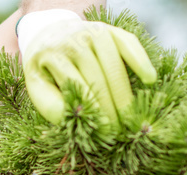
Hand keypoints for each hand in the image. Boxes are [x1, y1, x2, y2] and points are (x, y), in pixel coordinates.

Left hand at [17, 9, 156, 123]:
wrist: (48, 34)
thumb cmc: (45, 70)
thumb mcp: (37, 87)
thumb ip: (49, 104)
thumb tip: (68, 119)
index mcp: (53, 54)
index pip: (77, 86)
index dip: (91, 110)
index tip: (101, 132)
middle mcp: (74, 39)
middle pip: (97, 78)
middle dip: (109, 107)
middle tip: (119, 131)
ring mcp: (93, 31)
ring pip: (114, 65)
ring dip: (124, 93)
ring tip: (130, 117)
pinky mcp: (110, 29)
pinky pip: (129, 44)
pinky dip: (140, 61)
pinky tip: (150, 79)